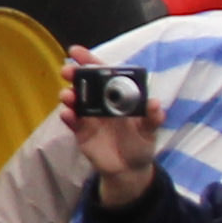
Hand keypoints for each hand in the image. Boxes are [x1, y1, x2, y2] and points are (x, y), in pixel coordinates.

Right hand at [61, 52, 159, 197]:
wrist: (128, 170)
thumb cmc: (141, 144)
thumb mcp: (150, 131)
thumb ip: (152, 118)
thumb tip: (154, 103)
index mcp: (118, 96)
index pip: (104, 73)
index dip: (91, 61)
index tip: (77, 52)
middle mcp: (101, 102)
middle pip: (85, 83)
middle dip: (75, 74)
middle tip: (67, 71)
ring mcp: (89, 116)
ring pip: (75, 99)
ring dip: (69, 95)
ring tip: (67, 96)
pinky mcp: (80, 130)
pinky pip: (72, 120)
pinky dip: (68, 116)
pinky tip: (67, 114)